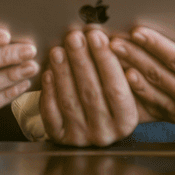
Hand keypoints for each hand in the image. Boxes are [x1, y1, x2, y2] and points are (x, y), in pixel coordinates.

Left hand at [40, 27, 152, 146]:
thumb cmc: (108, 98)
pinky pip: (51, 114)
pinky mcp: (61, 137)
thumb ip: (118, 68)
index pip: (116, 88)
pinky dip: (48, 92)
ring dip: (62, 72)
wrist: (91, 125)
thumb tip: (104, 39)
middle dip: (81, 61)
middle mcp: (105, 133)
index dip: (105, 61)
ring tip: (58, 50)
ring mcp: (82, 137)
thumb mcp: (123, 87)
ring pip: (70, 102)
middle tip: (74, 37)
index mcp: (126, 120)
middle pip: (91, 93)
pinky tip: (48, 72)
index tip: (97, 36)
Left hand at [112, 22, 174, 142]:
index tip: (139, 32)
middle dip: (133, 55)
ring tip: (109, 55)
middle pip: (156, 73)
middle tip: (113, 40)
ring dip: (127, 70)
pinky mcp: (171, 116)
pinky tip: (118, 78)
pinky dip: (132, 91)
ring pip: (148, 87)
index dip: (157, 46)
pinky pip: (148, 104)